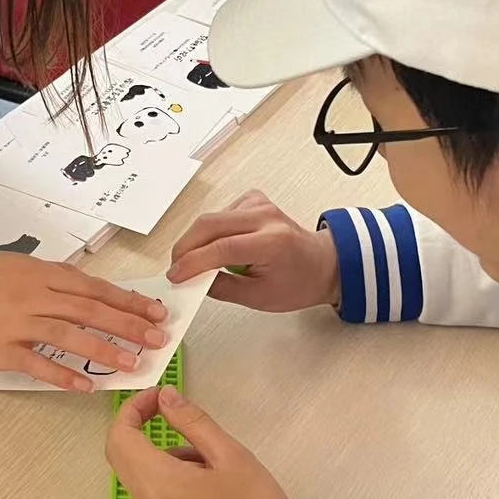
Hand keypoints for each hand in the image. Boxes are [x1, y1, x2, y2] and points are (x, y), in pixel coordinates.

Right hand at [0, 254, 166, 390]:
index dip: (128, 301)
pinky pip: (36, 365)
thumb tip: (93, 289)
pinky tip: (86, 387)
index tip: (156, 313)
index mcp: (44, 275)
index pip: (95, 289)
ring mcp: (18, 325)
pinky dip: (61, 376)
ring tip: (131, 363)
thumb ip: (57, 277)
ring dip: (103, 350)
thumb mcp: (23, 265)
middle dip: (127, 325)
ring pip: (68, 336)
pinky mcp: (0, 351)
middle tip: (157, 339)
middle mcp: (36, 298)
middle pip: (89, 311)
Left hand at [106, 384, 302, 498]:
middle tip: (185, 425)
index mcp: (158, 483)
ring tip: (216, 468)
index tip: (158, 399)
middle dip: (148, 434)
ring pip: (146, 486)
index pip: (120, 437)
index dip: (132, 410)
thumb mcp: (231, 456)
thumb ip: (193, 422)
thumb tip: (165, 398)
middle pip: (126, 461)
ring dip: (168, 465)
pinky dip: (175, 492)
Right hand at [168, 190, 339, 311]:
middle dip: (185, 248)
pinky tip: (217, 247)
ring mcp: (259, 204)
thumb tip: (192, 281)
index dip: (193, 262)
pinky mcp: (253, 200)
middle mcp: (265, 217)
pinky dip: (210, 232)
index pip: (222, 247)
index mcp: (272, 241)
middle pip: (209, 224)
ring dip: (196, 240)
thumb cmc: (299, 282)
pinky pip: (219, 214)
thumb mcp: (259, 298)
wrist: (322, 263)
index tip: (175, 275)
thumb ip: (222, 288)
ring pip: (211, 218)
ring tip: (195, 263)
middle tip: (176, 269)